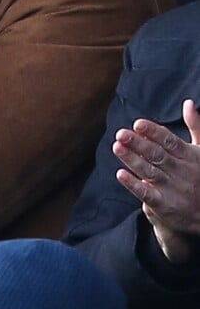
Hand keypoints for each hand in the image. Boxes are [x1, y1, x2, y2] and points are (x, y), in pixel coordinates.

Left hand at [113, 99, 199, 262]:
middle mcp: (181, 171)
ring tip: (117, 147)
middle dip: (138, 144)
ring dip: (132, 159)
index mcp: (190, 156)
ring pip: (150, 171)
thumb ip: (195, 126)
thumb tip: (187, 102)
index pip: (169, 141)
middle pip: (157, 155)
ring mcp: (173, 188)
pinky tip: (120, 174)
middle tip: (121, 133)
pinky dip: (134, 185)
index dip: (153, 132)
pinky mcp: (166, 205)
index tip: (137, 124)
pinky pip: (147, 194)